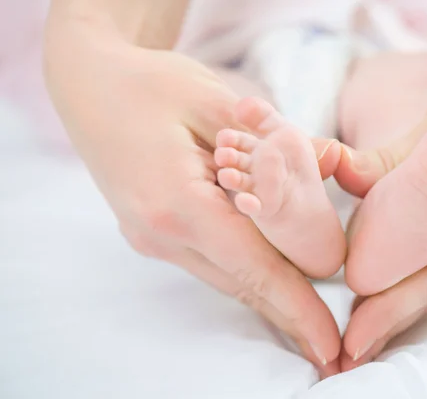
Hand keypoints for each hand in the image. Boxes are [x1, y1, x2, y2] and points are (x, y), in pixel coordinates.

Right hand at [44, 23, 341, 374]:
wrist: (89, 85)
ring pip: (225, 277)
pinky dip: (243, 269)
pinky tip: (270, 275)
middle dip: (290, 313)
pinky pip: (208, 261)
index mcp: (177, 204)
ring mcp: (152, 238)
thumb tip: (328, 162)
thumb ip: (273, 142)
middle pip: (241, 285)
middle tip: (332, 346)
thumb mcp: (216, 102)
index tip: (330, 347)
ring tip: (308, 318)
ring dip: (268, 294)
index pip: (254, 269)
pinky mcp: (151, 232)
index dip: (298, 309)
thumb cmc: (151, 85)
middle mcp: (161, 234)